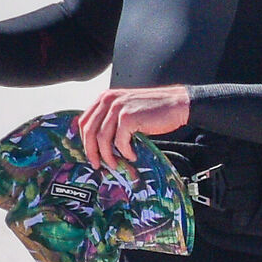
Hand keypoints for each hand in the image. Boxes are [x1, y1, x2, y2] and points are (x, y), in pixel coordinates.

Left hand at [77, 85, 191, 170]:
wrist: (177, 104)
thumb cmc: (155, 109)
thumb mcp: (127, 109)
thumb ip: (111, 119)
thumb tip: (99, 143)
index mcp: (105, 98)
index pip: (84, 121)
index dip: (84, 140)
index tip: (90, 153)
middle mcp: (109, 100)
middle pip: (89, 130)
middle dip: (91, 151)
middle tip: (97, 164)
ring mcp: (118, 108)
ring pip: (102, 138)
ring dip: (107, 155)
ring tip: (115, 164)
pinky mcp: (128, 118)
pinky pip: (120, 141)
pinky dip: (125, 152)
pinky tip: (132, 155)